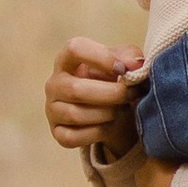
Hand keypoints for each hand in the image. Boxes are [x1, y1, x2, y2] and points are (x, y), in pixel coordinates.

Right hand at [45, 35, 144, 155]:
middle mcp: (54, 83)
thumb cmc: (112, 79)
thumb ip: (130, 57)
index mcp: (67, 60)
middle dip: (111, 94)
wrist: (110, 109)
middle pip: (76, 90)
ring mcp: (52, 109)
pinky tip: (108, 125)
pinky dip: (96, 133)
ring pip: (75, 115)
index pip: (74, 49)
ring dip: (107, 114)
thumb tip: (136, 64)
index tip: (123, 70)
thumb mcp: (123, 62)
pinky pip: (73, 137)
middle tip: (132, 94)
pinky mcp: (57, 132)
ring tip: (122, 109)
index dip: (101, 58)